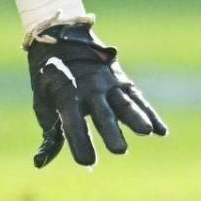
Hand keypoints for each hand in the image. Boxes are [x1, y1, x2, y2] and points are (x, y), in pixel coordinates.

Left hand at [27, 22, 166, 167]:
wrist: (62, 38)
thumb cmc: (49, 76)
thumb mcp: (41, 98)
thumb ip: (49, 130)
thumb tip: (39, 163)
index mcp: (66, 95)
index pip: (72, 122)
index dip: (79, 141)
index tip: (86, 161)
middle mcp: (89, 89)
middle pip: (102, 114)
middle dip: (110, 131)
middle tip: (119, 150)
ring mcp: (108, 83)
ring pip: (124, 103)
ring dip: (135, 118)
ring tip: (145, 132)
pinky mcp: (121, 79)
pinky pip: (138, 98)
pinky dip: (150, 114)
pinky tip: (161, 131)